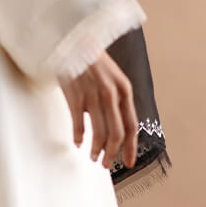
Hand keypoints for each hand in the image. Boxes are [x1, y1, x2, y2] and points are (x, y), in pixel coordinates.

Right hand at [60, 51, 137, 168]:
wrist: (73, 43)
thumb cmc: (93, 62)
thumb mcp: (113, 78)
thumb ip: (116, 100)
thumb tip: (115, 128)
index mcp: (124, 90)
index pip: (132, 126)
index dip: (131, 147)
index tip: (128, 163)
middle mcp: (111, 94)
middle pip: (116, 134)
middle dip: (112, 153)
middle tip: (106, 164)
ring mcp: (93, 95)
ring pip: (99, 132)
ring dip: (96, 149)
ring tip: (93, 156)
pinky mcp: (75, 95)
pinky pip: (79, 124)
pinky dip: (79, 137)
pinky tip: (77, 142)